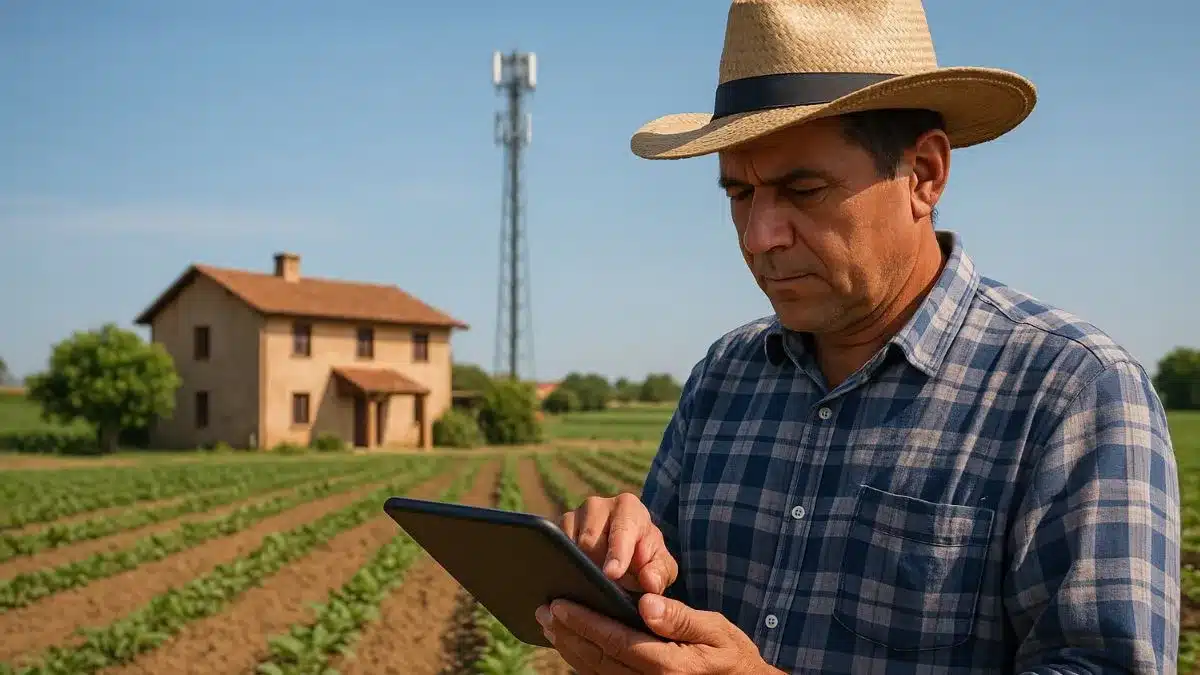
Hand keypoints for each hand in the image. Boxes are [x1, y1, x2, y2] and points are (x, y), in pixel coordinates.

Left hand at [535, 592, 782, 673]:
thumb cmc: (731, 656)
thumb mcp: (716, 631)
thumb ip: (680, 618)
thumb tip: (646, 603)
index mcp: (668, 665)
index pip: (615, 640)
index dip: (585, 621)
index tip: (561, 604)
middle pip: (598, 658)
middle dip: (568, 634)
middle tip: (544, 611)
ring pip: (596, 671)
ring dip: (570, 648)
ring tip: (551, 625)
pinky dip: (584, 661)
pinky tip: (572, 644)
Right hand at [560, 493, 677, 593]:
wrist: (625, 554)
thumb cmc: (645, 557)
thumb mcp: (660, 566)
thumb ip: (659, 573)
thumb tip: (649, 582)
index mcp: (627, 507)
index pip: (621, 530)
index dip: (617, 553)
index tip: (612, 574)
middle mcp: (597, 505)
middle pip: (589, 542)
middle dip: (598, 567)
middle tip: (607, 588)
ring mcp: (572, 516)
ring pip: (569, 548)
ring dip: (581, 569)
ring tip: (594, 585)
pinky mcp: (555, 531)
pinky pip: (554, 551)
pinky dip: (565, 568)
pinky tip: (575, 581)